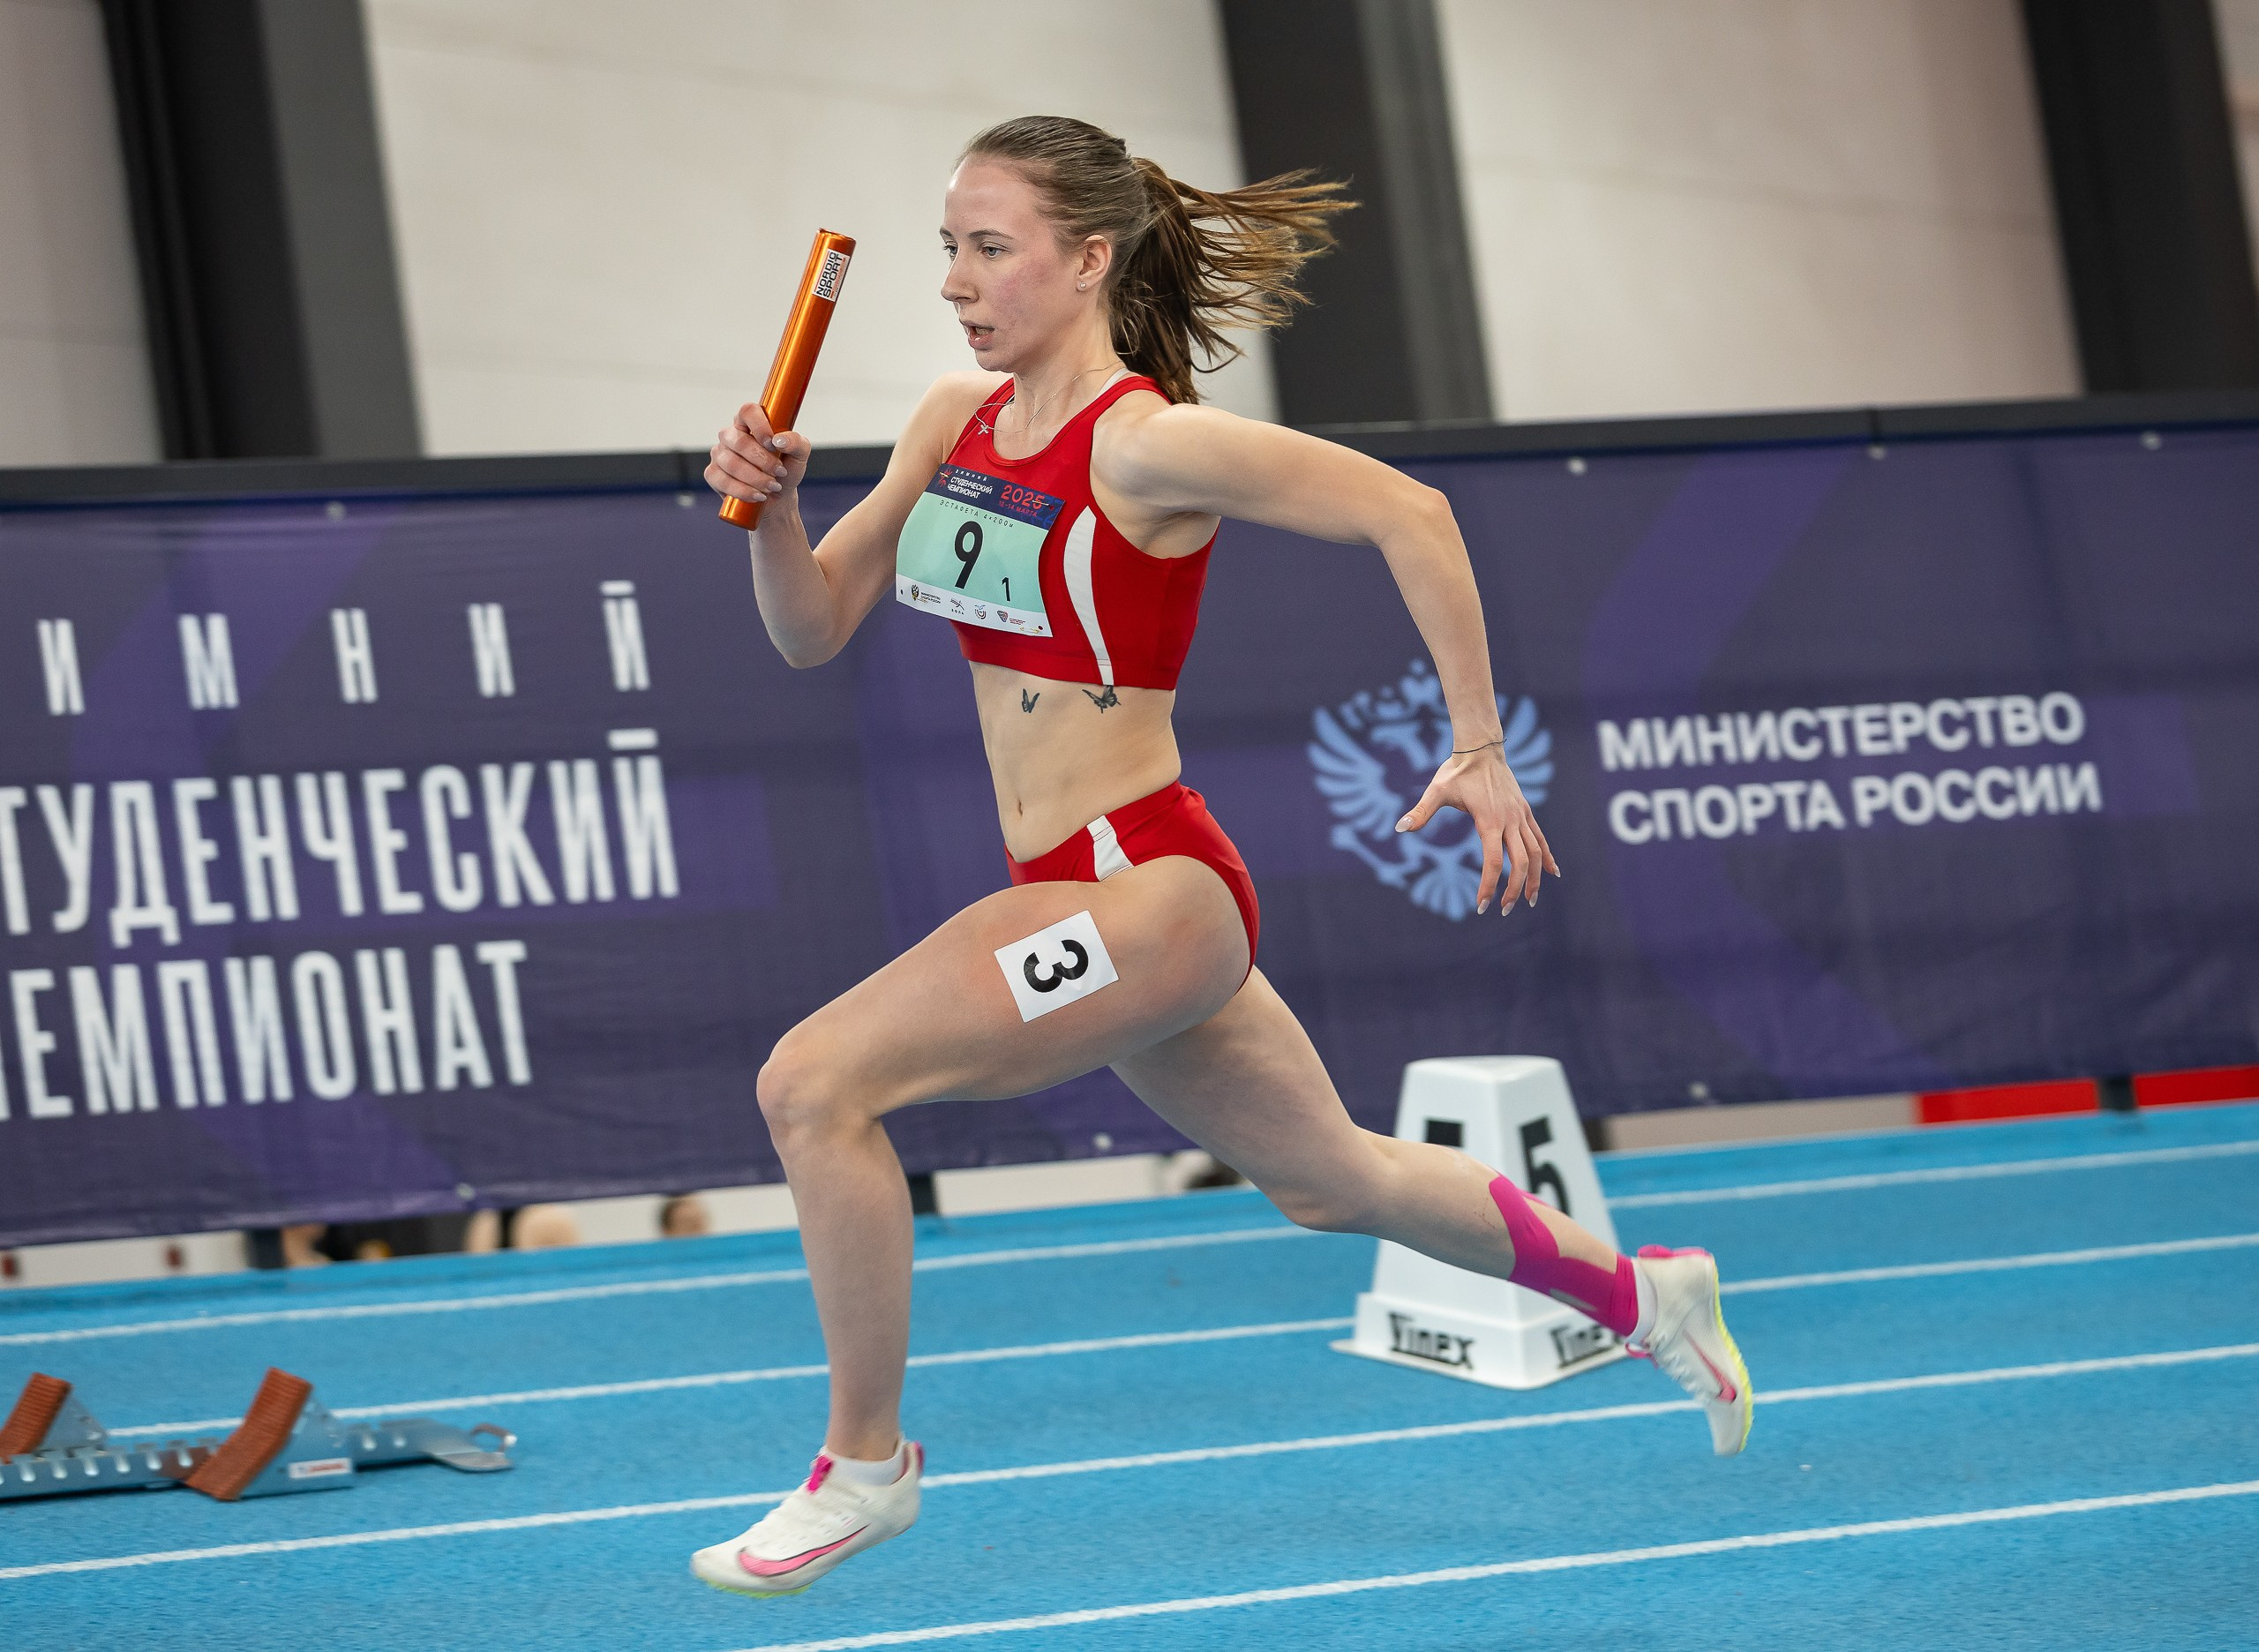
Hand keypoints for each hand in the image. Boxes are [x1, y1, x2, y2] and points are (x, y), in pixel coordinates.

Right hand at [705, 402, 811, 507]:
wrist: (778, 497)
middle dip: (762, 461)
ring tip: (772, 486)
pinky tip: (758, 495)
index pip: (748, 411)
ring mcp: (719, 453)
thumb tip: (779, 440)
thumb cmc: (786, 470)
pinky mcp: (713, 474)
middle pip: (739, 441)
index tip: (773, 443)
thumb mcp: (799, 455)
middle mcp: (731, 435)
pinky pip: (722, 480)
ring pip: (731, 463)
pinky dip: (743, 491)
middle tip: (779, 472)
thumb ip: (796, 442)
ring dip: (756, 478)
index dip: (759, 426)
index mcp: (750, 422)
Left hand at [1395, 747, 1559, 914]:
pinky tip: (1552, 873)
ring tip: (1531, 900)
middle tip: (1505, 910)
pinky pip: (1540, 838)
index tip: (1481, 905)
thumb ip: (1421, 811)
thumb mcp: (1437, 790)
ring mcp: (1520, 815)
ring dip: (1535, 879)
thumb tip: (1399, 828)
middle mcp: (1510, 820)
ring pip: (1535, 852)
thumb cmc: (1457, 770)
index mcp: (1489, 820)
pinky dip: (1547, 856)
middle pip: (1521, 862)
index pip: (1494, 861)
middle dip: (1515, 889)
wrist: (1481, 748)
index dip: (1489, 885)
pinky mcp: (1525, 811)